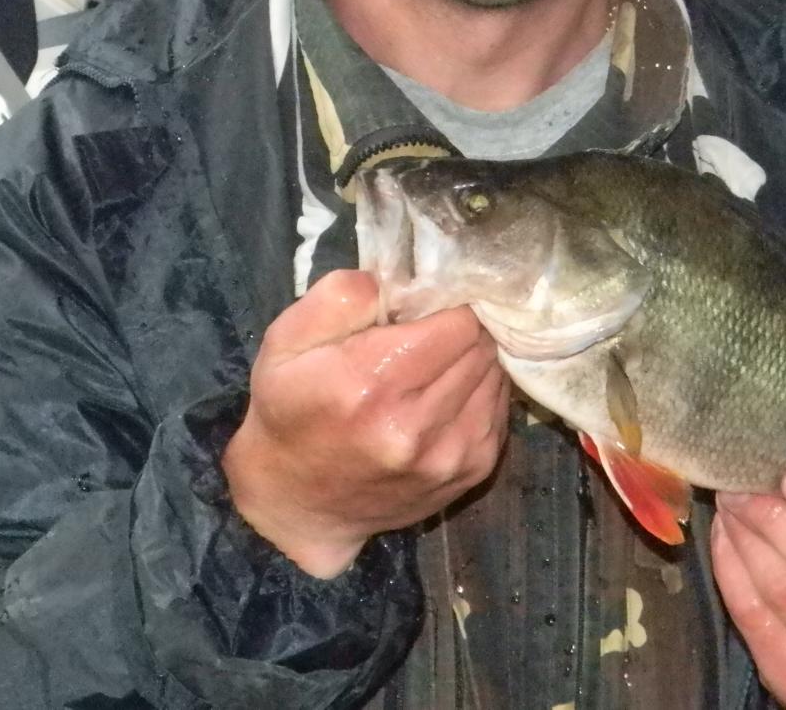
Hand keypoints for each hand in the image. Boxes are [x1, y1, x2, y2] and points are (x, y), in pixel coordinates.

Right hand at [222, 270, 510, 577]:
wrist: (298, 502)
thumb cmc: (289, 411)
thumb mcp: (285, 342)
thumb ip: (339, 298)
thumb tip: (400, 282)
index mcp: (369, 383)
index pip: (458, 322)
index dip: (450, 303)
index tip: (432, 303)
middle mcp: (416, 425)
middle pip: (482, 346)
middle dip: (465, 328)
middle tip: (438, 328)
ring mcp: (449, 455)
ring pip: (497, 375)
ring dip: (477, 360)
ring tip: (442, 361)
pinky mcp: (472, 473)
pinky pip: (500, 409)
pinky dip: (483, 392)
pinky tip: (451, 393)